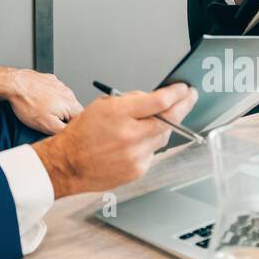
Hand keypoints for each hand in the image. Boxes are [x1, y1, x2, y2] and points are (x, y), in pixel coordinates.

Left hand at [0, 67, 82, 133]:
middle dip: (66, 118)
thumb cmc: (26, 103)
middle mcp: (68, 92)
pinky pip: (55, 91)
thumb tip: (72, 134)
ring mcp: (59, 84)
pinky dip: (50, 97)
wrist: (13, 84)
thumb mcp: (46, 125)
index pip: (82, 119)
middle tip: (52, 122)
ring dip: (58, 107)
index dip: (75, 127)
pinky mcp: (50, 80)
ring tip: (43, 110)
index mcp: (70, 104)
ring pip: (65, 100)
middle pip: (74, 109)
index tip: (66, 130)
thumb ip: (64, 130)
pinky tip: (40, 101)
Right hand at [32, 84, 198, 197]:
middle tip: (190, 98)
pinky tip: (136, 143)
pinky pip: (153, 152)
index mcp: (119, 113)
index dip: (176, 93)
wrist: (68, 164)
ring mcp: (136, 155)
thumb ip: (131, 100)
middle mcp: (130, 135)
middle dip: (183, 106)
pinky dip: (150, 144)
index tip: (183, 89)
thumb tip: (153, 98)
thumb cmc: (81, 134)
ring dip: (165, 126)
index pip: (159, 101)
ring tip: (156, 121)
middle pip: (170, 119)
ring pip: (164, 136)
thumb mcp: (102, 105)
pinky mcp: (138, 170)